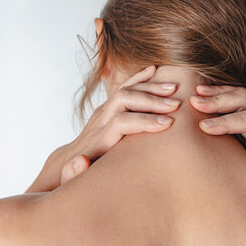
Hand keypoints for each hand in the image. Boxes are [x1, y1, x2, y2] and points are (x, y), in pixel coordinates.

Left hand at [59, 65, 181, 184]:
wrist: (70, 159)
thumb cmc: (78, 172)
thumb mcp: (73, 176)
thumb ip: (73, 171)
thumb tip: (81, 162)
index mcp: (97, 139)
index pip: (121, 122)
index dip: (144, 121)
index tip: (167, 124)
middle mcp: (100, 120)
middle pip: (124, 100)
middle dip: (151, 101)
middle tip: (176, 105)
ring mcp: (103, 110)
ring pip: (126, 90)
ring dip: (151, 88)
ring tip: (174, 89)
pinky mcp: (108, 106)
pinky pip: (124, 87)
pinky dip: (139, 77)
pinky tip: (154, 70)